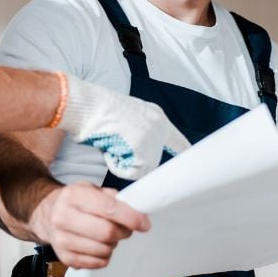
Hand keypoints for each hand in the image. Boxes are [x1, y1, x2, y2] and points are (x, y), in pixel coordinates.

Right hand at [30, 181, 149, 268]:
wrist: (48, 214)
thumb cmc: (76, 202)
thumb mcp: (91, 189)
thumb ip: (113, 198)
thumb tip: (136, 211)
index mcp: (73, 195)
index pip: (109, 208)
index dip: (131, 218)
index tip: (144, 223)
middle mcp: (63, 217)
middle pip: (107, 233)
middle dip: (124, 232)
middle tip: (126, 229)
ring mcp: (62, 239)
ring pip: (103, 250)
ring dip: (113, 245)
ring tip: (107, 236)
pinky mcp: (64, 257)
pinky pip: (97, 263)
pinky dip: (104, 256)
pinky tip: (98, 245)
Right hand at [56, 76, 190, 179]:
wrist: (85, 104)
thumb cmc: (97, 111)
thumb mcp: (126, 118)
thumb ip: (140, 134)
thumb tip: (140, 154)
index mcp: (156, 116)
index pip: (178, 141)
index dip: (183, 154)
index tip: (191, 162)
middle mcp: (159, 126)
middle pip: (154, 161)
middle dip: (135, 160)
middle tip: (116, 145)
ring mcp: (152, 138)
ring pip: (142, 169)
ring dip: (124, 162)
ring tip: (111, 143)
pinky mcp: (141, 149)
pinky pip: (130, 172)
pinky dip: (117, 165)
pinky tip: (109, 148)